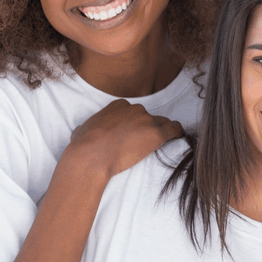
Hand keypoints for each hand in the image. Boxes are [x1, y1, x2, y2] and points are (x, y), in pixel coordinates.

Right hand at [65, 100, 183, 180]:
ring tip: (162, 143)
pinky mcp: (156, 134)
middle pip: (149, 117)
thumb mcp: (82, 129)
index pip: (135, 112)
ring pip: (162, 123)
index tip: (134, 134)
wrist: (91, 155)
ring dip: (162, 132)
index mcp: (119, 105)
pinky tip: (180, 138)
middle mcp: (135, 109)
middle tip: (144, 143)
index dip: (136, 124)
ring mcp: (147, 120)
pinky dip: (178, 133)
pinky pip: (174, 129)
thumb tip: (83, 130)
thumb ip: (88, 126)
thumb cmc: (84, 145)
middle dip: (148, 128)